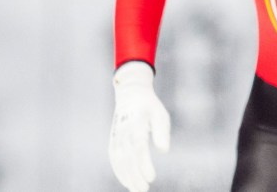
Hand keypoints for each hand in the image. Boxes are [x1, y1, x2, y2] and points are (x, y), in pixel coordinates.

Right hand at [109, 61, 170, 191]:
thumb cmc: (150, 107)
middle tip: (144, 189)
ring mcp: (116, 135)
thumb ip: (162, 132)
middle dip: (135, 175)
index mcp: (135, 122)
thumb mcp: (160, 114)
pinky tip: (127, 182)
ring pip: (119, 160)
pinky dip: (119, 171)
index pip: (139, 147)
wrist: (131, 94)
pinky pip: (113, 158)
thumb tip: (164, 151)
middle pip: (127, 157)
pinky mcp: (113, 139)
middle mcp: (123, 130)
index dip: (143, 164)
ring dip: (126, 176)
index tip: (152, 177)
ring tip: (137, 189)